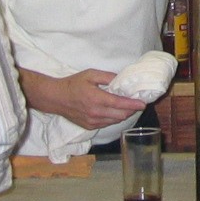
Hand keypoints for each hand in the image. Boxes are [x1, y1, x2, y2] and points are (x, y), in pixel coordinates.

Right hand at [22, 67, 146, 128]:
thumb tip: (121, 80)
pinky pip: (106, 124)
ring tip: (128, 107)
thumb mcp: (91, 74)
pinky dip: (113, 118)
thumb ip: (107, 77)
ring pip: (114, 121)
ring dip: (123, 115)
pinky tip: (115, 112)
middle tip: (137, 103)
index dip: (133, 104)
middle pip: (120, 115)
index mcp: (97, 99)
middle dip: (131, 110)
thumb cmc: (73, 84)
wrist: (56, 98)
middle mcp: (96, 113)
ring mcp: (92, 122)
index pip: (120, 104)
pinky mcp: (89, 126)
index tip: (143, 103)